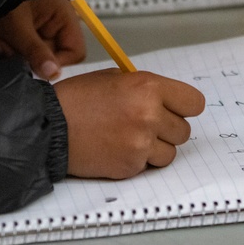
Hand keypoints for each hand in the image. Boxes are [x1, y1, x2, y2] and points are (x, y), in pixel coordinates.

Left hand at [0, 0, 85, 79]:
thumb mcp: (20, 27)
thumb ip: (36, 51)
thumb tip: (54, 74)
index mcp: (62, 18)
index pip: (75, 51)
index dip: (59, 62)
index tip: (38, 66)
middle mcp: (53, 26)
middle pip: (49, 57)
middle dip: (27, 57)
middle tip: (9, 48)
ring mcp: (37, 30)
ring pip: (31, 57)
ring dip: (13, 53)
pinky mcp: (22, 34)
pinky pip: (18, 52)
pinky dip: (5, 48)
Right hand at [54, 69, 204, 178]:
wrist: (49, 127)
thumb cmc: (77, 99)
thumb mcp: (113, 79)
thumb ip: (143, 88)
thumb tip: (164, 99)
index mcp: (148, 87)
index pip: (194, 103)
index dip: (184, 107)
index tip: (175, 109)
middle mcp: (150, 115)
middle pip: (183, 130)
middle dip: (167, 128)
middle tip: (144, 124)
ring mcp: (141, 143)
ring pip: (170, 152)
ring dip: (155, 147)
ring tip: (130, 138)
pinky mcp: (131, 166)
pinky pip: (149, 165)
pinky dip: (138, 159)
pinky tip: (117, 148)